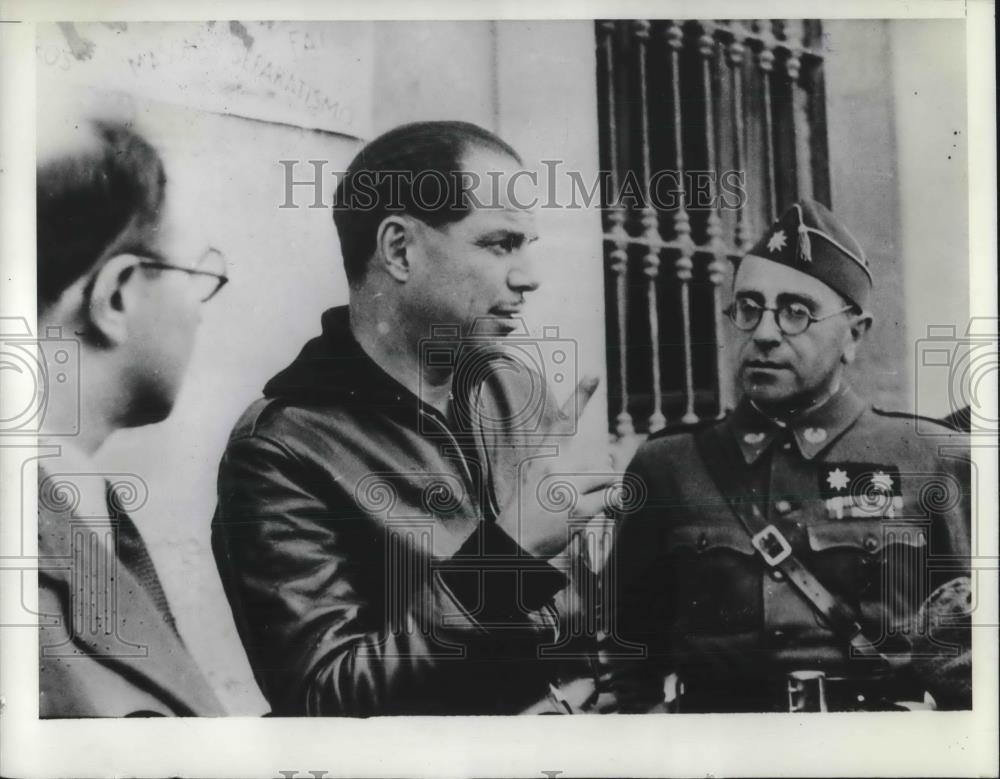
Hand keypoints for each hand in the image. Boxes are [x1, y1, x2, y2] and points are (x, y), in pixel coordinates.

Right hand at [495, 375, 621, 558]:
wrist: (515, 539)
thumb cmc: (528, 507)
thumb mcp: (536, 476)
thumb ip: (564, 463)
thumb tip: (604, 455)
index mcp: (544, 454)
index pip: (564, 419)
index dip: (580, 395)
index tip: (594, 374)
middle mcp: (554, 466)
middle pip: (599, 458)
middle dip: (602, 474)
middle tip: (585, 491)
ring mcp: (565, 486)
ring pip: (607, 475)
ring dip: (604, 490)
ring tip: (585, 503)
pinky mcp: (577, 507)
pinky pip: (610, 496)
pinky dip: (611, 502)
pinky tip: (597, 509)